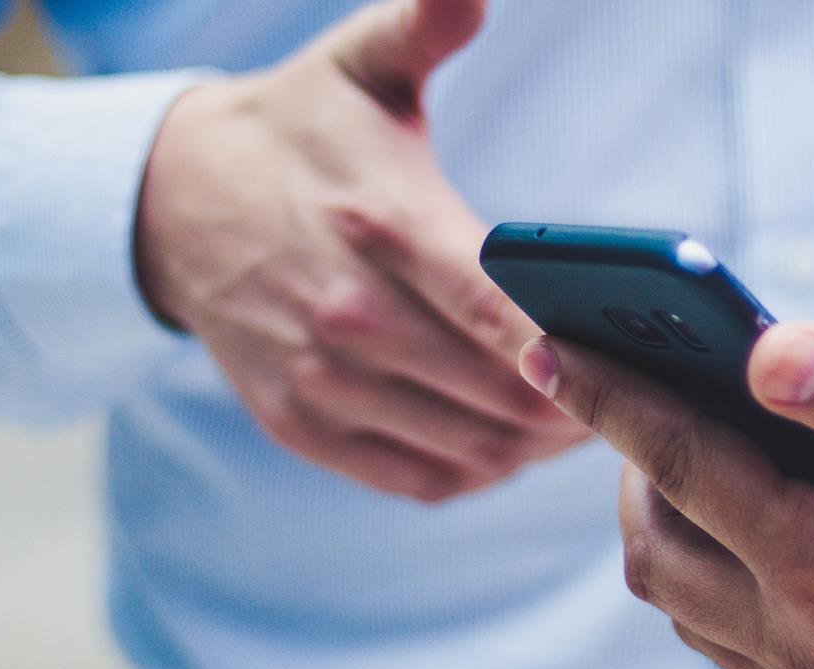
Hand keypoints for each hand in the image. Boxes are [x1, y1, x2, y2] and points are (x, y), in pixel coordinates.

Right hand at [134, 0, 587, 502]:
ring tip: (591, 418)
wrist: (174, 201)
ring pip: (468, 447)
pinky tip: (517, 443)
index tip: (627, 356)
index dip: (566, 348)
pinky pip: (419, 478)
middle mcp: (347, 313)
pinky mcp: (302, 425)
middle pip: (497, 393)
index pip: (493, 308)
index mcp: (381, 223)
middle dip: (580, 403)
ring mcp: (320, 379)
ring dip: (540, 446)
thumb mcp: (361, 64)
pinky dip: (481, 471)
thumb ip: (425, 22)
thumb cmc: (301, 131)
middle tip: (638, 393)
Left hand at [520, 323, 813, 668]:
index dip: (606, 396)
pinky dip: (710, 576)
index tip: (544, 345)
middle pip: (657, 548)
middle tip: (639, 388)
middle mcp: (804, 639)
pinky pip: (731, 642)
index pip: (679, 464)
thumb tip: (761, 348)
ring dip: (665, 524)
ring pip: (684, 605)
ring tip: (688, 449)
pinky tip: (750, 524)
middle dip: (628, 464)